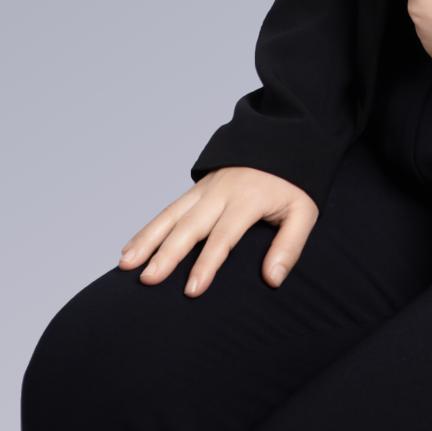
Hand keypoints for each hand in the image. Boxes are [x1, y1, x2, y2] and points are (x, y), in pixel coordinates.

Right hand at [117, 168, 318, 296]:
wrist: (282, 140)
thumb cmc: (294, 183)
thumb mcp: (304, 210)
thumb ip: (290, 244)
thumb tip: (272, 279)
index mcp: (248, 198)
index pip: (224, 234)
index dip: (207, 263)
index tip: (191, 290)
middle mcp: (222, 191)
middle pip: (190, 224)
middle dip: (167, 253)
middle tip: (148, 280)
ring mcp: (206, 188)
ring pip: (171, 215)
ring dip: (147, 239)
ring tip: (127, 264)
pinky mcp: (197, 189)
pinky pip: (169, 209)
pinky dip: (148, 229)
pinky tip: (130, 249)